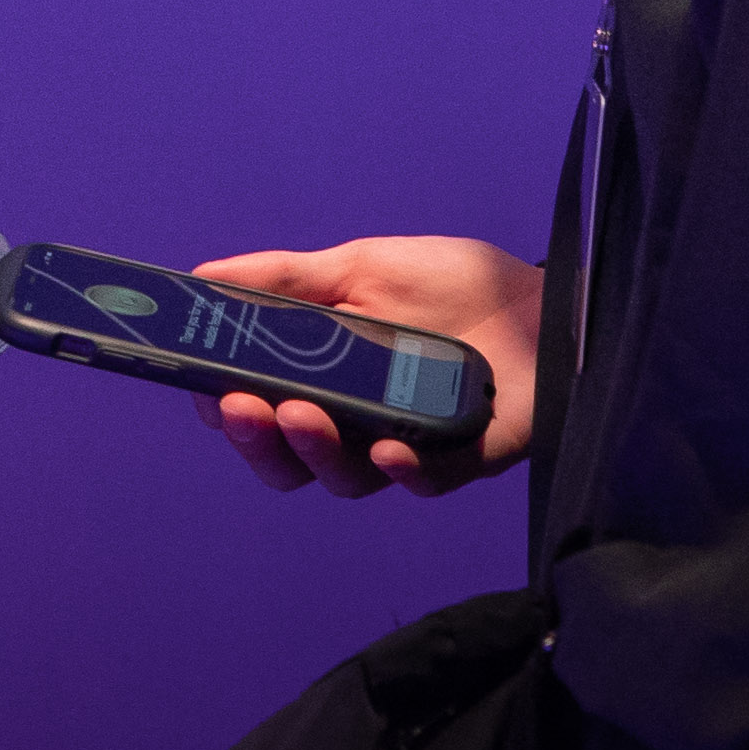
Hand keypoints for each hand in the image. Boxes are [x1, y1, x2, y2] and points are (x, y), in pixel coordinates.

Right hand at [188, 236, 539, 501]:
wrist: (546, 299)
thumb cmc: (451, 285)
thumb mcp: (360, 267)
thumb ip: (286, 279)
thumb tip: (202, 275)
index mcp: (326, 381)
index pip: (262, 413)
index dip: (228, 412)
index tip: (206, 390)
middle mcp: (360, 425)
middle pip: (292, 460)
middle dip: (259, 441)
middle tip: (242, 409)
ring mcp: (411, 447)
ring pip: (347, 479)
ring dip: (315, 452)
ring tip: (300, 414)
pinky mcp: (466, 460)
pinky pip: (425, 482)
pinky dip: (401, 471)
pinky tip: (388, 449)